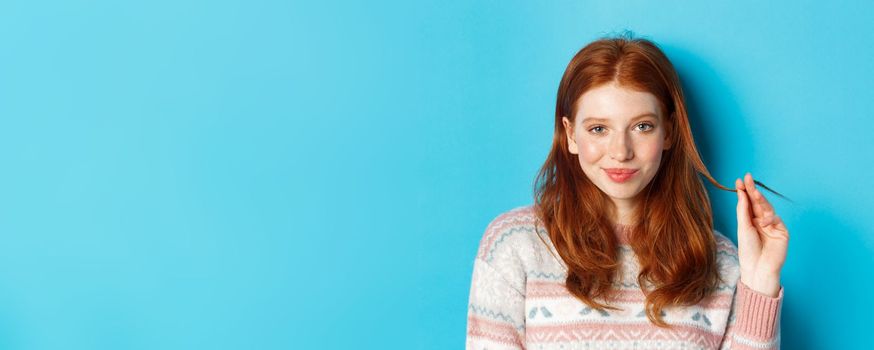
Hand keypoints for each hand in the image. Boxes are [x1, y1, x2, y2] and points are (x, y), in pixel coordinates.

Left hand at [735, 172, 788, 296]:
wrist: (758, 268)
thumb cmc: (748, 250)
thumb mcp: (743, 227)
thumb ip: (743, 210)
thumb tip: (741, 192)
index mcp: (751, 220)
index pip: (748, 202)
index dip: (745, 191)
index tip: (740, 180)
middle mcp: (762, 221)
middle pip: (758, 202)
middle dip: (752, 190)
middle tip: (748, 178)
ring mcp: (773, 226)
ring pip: (767, 208)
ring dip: (760, 200)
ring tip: (753, 192)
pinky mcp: (782, 232)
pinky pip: (776, 219)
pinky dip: (769, 218)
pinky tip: (763, 221)